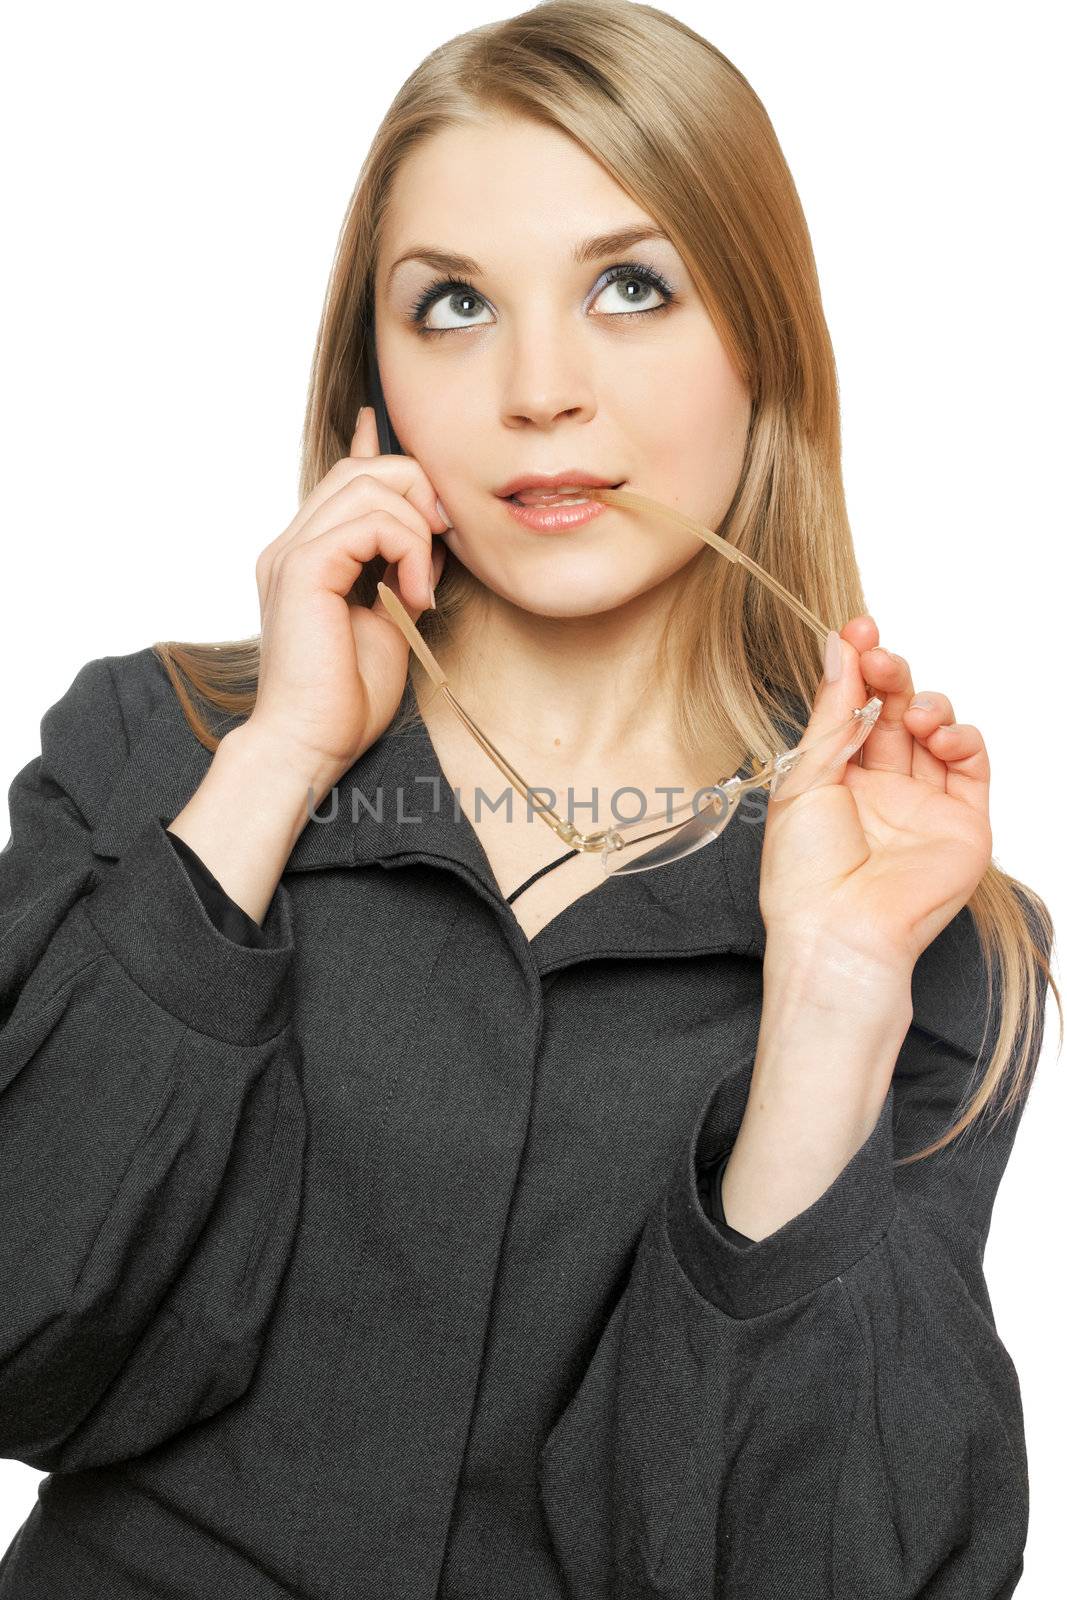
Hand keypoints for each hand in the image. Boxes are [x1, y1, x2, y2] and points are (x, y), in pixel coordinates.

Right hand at [246, 406, 449, 788]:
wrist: (310, 744)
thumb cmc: (345, 698)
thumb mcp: (390, 621)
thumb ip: (402, 572)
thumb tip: (430, 537)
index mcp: (307, 556)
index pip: (340, 477)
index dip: (371, 446)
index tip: (385, 424)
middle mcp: (292, 545)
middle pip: (363, 469)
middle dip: (417, 493)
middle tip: (440, 547)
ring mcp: (292, 554)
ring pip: (368, 484)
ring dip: (415, 529)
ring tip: (421, 587)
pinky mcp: (303, 569)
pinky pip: (369, 522)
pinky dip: (406, 549)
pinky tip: (412, 596)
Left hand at [757, 615, 992, 983]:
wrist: (838, 931)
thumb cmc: (804, 870)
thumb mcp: (805, 778)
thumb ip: (831, 713)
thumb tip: (839, 646)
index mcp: (834, 775)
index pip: (853, 705)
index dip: (857, 664)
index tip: (857, 628)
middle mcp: (880, 785)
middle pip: (894, 709)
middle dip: (890, 673)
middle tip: (880, 655)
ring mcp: (923, 802)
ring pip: (936, 729)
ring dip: (926, 704)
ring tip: (911, 713)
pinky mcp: (962, 821)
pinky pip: (971, 764)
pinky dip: (963, 738)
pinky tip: (941, 735)